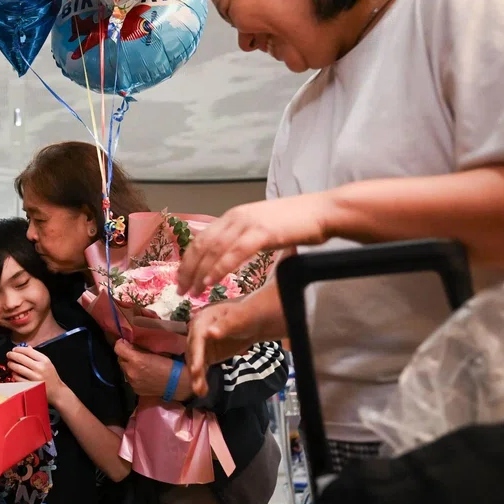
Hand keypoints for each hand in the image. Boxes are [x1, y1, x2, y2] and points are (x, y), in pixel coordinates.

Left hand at [6, 347, 64, 403]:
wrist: (56, 391)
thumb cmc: (50, 375)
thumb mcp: (47, 363)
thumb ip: (37, 355)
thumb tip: (26, 347)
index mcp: (44, 360)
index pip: (28, 351)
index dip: (19, 349)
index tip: (14, 349)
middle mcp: (39, 368)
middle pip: (21, 358)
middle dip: (12, 355)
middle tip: (8, 354)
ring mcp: (34, 377)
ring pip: (18, 368)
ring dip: (11, 364)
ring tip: (9, 363)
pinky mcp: (30, 385)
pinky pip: (18, 378)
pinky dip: (14, 374)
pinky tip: (13, 372)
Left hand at [114, 340, 190, 400]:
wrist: (178, 384)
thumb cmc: (170, 364)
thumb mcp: (154, 351)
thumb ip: (139, 348)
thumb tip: (129, 345)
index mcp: (136, 360)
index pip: (118, 348)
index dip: (121, 344)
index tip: (125, 342)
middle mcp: (130, 372)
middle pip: (120, 359)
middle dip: (125, 355)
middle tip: (134, 353)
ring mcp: (132, 382)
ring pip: (124, 370)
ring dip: (129, 365)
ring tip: (139, 365)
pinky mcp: (135, 390)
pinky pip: (130, 379)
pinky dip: (134, 375)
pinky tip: (143, 375)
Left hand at [177, 193, 333, 295]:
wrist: (323, 212)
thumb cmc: (296, 223)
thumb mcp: (261, 229)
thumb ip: (243, 238)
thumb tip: (228, 254)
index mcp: (233, 216)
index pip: (201, 239)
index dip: (188, 260)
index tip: (181, 279)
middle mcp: (235, 217)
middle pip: (201, 245)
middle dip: (188, 269)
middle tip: (180, 290)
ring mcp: (248, 223)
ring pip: (214, 250)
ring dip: (200, 273)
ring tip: (192, 292)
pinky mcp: (262, 232)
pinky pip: (234, 253)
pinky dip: (219, 268)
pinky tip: (211, 282)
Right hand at [186, 292, 282, 395]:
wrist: (251, 323)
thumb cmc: (245, 316)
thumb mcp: (238, 319)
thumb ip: (225, 325)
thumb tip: (210, 332)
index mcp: (202, 320)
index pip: (197, 338)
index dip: (195, 354)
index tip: (195, 369)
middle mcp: (197, 333)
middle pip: (193, 352)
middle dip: (195, 369)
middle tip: (197, 386)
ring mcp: (201, 345)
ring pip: (195, 362)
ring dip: (196, 377)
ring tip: (200, 392)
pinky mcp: (206, 355)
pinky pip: (201, 368)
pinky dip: (201, 379)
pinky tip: (203, 391)